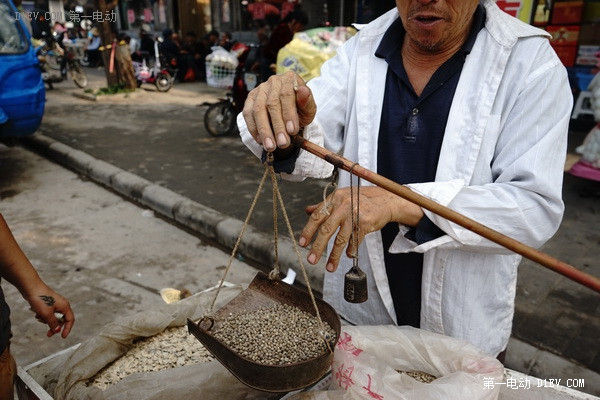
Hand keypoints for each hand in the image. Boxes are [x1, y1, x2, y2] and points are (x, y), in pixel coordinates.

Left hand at [27, 284, 73, 337]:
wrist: (31, 288)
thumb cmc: (41, 299)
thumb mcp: (47, 314)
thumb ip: (53, 323)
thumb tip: (57, 330)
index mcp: (65, 306)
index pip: (70, 320)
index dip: (67, 329)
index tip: (63, 336)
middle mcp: (62, 305)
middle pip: (61, 319)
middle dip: (54, 326)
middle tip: (48, 334)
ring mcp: (55, 303)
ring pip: (53, 317)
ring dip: (46, 320)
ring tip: (38, 317)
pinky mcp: (48, 303)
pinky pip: (48, 313)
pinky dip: (43, 315)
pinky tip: (36, 313)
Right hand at [242, 71, 316, 151]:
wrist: (289, 111)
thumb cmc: (300, 109)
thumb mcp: (308, 108)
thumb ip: (307, 101)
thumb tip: (303, 91)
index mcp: (289, 79)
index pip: (287, 95)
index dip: (289, 114)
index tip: (292, 131)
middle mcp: (273, 82)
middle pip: (272, 104)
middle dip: (277, 126)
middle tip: (283, 143)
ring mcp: (259, 90)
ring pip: (258, 110)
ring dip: (264, 130)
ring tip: (270, 146)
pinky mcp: (250, 100)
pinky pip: (248, 114)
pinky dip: (253, 129)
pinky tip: (260, 140)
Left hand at [298, 186, 423, 271]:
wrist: (385, 199)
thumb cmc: (360, 199)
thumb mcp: (341, 198)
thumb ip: (325, 206)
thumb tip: (308, 211)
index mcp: (334, 199)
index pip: (317, 216)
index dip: (309, 230)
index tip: (302, 243)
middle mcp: (343, 206)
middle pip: (327, 229)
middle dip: (318, 246)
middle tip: (311, 259)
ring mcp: (355, 214)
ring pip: (341, 238)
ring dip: (334, 255)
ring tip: (330, 267)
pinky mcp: (365, 223)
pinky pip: (355, 241)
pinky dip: (351, 250)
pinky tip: (348, 255)